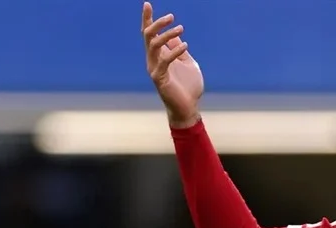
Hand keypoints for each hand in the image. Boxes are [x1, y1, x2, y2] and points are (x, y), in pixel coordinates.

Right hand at [141, 2, 203, 127]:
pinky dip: (175, 51)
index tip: (147, 4)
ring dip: (167, 35)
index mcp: (159, 55)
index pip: (149, 34)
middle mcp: (153, 60)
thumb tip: (176, 35)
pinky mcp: (159, 78)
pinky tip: (186, 45)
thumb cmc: (188, 87)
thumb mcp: (187, 63)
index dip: (147, 19)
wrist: (188, 108)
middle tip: (170, 16)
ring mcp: (154, 68)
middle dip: (156, 23)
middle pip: (148, 36)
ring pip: (154, 45)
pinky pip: (164, 60)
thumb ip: (179, 50)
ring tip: (180, 28)